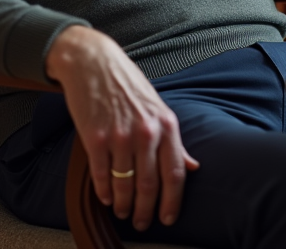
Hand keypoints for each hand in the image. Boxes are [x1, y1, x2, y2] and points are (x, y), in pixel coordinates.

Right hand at [45, 26, 199, 230]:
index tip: (168, 218)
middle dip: (147, 210)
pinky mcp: (94, 137)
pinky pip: (101, 175)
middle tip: (143, 222)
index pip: (175, 173)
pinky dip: (104, 191)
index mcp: (166, 124)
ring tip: (123, 211)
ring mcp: (119, 136)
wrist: (94, 63)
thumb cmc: (128, 85)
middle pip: (150, 185)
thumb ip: (174, 140)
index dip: (172, 202)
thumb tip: (192, 166)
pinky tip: (105, 198)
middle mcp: (146, 132)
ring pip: (125, 184)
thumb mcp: (159, 108)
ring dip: (124, 204)